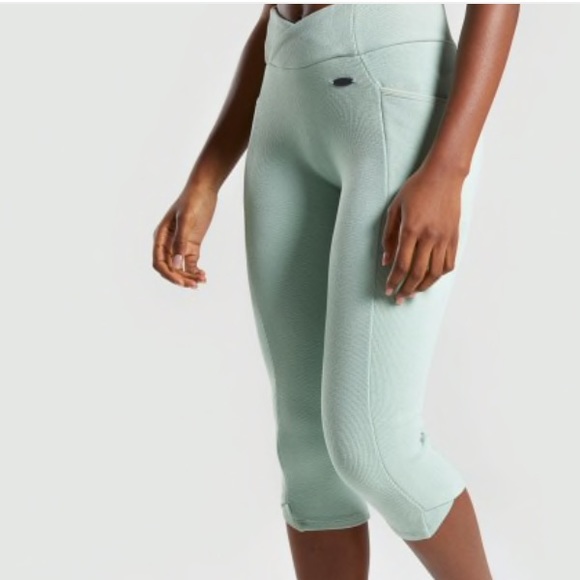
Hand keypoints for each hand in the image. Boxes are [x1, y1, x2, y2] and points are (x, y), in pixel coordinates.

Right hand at [152, 186, 217, 288]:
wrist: (204, 189)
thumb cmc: (192, 200)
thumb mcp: (186, 220)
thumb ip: (181, 242)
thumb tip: (177, 264)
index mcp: (161, 237)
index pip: (159, 262)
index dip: (168, 274)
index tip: (181, 282)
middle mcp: (168, 243)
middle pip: (170, 268)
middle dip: (180, 278)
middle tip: (194, 285)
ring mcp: (180, 244)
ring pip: (180, 267)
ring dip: (189, 277)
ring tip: (201, 282)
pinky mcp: (191, 245)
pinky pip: (190, 263)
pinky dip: (195, 271)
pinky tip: (203, 276)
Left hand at [380, 164, 464, 303]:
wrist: (444, 175)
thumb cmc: (416, 189)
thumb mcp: (395, 208)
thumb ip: (388, 236)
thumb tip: (386, 261)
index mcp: (411, 229)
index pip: (401, 264)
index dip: (394, 280)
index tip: (387, 290)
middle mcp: (429, 236)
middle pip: (417, 272)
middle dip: (406, 289)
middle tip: (399, 299)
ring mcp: (445, 238)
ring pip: (435, 272)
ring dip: (423, 286)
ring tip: (413, 292)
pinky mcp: (455, 237)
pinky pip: (449, 263)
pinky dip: (439, 275)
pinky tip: (430, 278)